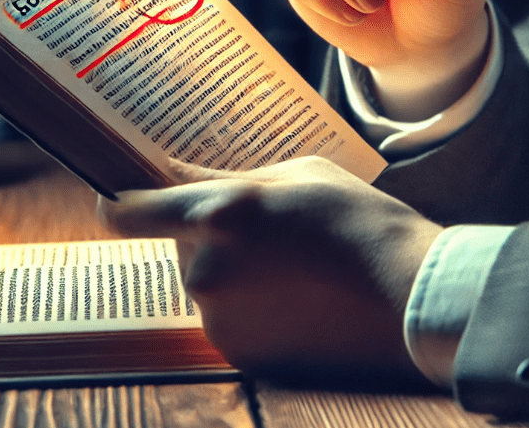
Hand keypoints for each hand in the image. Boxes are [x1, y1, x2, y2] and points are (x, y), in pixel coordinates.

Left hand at [99, 157, 443, 387]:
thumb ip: (226, 179)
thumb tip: (175, 175)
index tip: (118, 199)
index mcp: (216, 213)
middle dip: (211, 238)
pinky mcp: (240, 354)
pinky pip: (230, 321)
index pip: (125, 211)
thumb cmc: (358, 220)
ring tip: (294, 270)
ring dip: (234, 277)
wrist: (410, 295)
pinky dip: (253, 312)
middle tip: (268, 235)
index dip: (118, 203)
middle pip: (181, 246)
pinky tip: (299, 301)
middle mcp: (205, 268)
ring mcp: (220, 317)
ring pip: (208, 286)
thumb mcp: (295, 174)